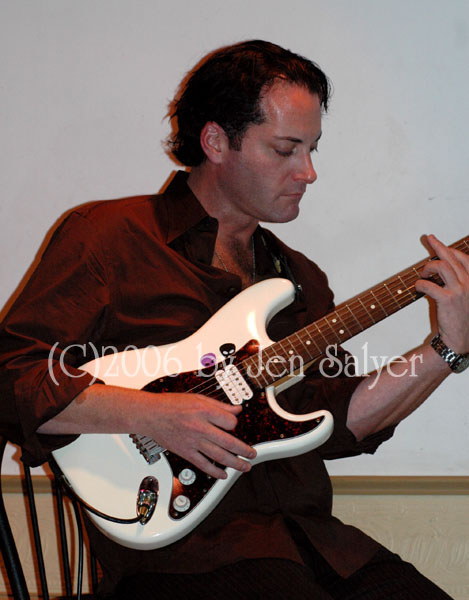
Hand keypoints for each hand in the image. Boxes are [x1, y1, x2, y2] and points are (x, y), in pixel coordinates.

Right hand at [149, 393, 256, 478]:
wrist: (151, 415)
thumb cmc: (172, 404)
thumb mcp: (198, 398)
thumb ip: (219, 405)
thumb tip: (236, 410)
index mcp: (204, 412)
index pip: (230, 422)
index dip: (235, 424)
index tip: (234, 425)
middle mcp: (200, 428)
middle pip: (228, 442)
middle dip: (244, 450)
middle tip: (252, 454)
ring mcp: (193, 442)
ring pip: (218, 456)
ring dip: (235, 463)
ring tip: (245, 467)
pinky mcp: (186, 452)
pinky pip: (203, 464)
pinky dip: (215, 471)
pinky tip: (223, 475)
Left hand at [415, 234, 468, 352]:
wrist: (460, 340)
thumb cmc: (461, 320)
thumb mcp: (466, 298)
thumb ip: (459, 283)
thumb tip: (443, 269)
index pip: (464, 259)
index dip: (450, 249)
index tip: (439, 243)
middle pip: (452, 258)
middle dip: (438, 246)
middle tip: (429, 238)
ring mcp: (460, 291)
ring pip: (441, 267)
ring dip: (428, 267)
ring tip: (422, 274)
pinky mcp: (448, 299)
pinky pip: (429, 284)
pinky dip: (420, 284)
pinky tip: (417, 287)